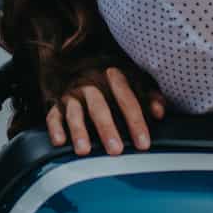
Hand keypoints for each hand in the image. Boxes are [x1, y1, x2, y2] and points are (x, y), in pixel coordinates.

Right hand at [45, 66, 166, 155]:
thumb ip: (149, 96)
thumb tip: (160, 113)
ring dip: (79, 131)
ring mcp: (73, 94)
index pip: (127, 99)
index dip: (136, 122)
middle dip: (107, 129)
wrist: (84, 62)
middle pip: (100, 107)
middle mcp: (91, 84)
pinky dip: (55, 128)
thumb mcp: (136, 82)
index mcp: (113, 77)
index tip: (143, 144)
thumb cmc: (116, 81)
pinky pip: (53, 115)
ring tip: (84, 151)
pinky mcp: (57, 103)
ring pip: (75, 112)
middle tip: (116, 150)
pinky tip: (60, 142)